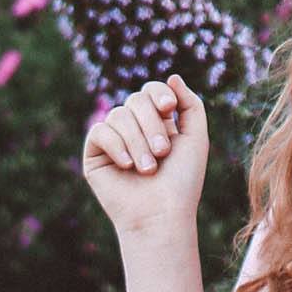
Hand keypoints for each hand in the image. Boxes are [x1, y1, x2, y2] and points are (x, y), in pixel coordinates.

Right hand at [82, 73, 207, 239]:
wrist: (162, 214)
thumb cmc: (182, 181)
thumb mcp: (196, 137)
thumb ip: (190, 104)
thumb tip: (172, 76)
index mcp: (157, 123)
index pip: (151, 91)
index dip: (159, 94)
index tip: (169, 109)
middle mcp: (134, 129)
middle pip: (136, 100)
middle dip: (152, 124)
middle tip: (163, 152)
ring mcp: (113, 141)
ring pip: (119, 115)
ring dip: (137, 141)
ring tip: (149, 168)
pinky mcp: (94, 155)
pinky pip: (100, 131)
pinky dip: (117, 146)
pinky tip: (127, 166)